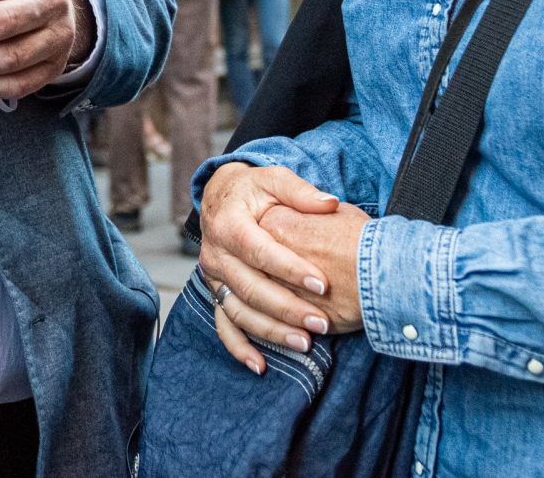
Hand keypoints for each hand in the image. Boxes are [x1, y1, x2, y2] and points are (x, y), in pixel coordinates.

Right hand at [197, 162, 350, 373]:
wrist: (222, 196)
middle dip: (287, 308)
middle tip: (321, 323)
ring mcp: (213, 277)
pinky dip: (239, 347)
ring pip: (239, 310)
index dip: (291, 269)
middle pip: (250, 287)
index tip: (323, 284)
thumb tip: (330, 203)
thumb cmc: (255, 189)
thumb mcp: (275, 179)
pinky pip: (223, 324)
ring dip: (271, 332)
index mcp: (229, 223)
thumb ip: (301, 191)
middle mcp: (215, 253)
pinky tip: (261, 365)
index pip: (260, 251)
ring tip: (305, 344)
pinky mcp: (215, 292)